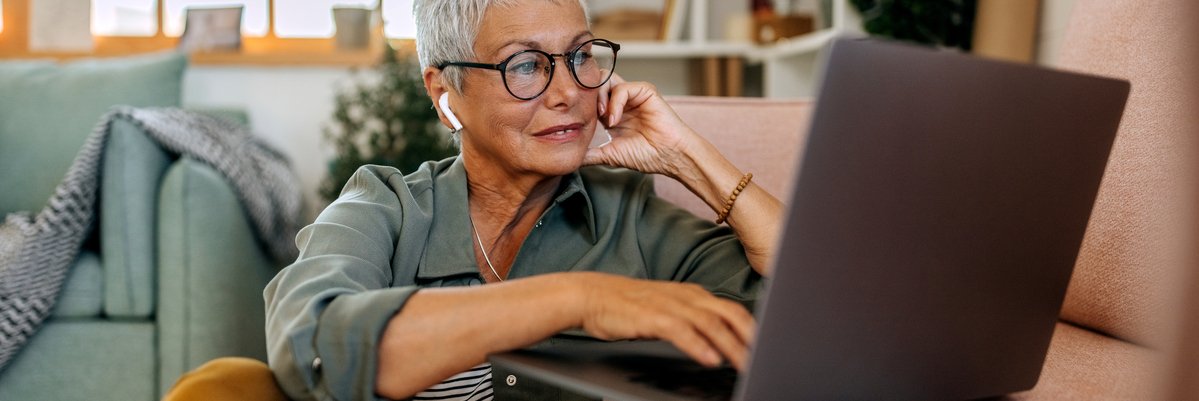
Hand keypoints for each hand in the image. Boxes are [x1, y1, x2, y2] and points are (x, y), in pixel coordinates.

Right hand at [571, 272, 756, 370]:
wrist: (592, 295)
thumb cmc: (628, 305)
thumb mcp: (668, 308)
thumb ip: (693, 320)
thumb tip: (717, 340)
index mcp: (693, 294)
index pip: (733, 310)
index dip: (753, 329)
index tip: (766, 348)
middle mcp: (687, 297)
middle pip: (730, 314)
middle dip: (751, 338)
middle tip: (765, 358)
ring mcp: (671, 305)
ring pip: (711, 324)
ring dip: (732, 346)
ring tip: (746, 365)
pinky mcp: (653, 317)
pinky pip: (682, 332)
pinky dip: (699, 346)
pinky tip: (710, 360)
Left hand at [585, 73, 703, 178]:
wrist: (668, 156)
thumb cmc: (646, 156)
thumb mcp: (610, 155)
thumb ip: (591, 155)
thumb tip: (572, 161)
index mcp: (611, 114)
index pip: (588, 98)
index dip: (580, 105)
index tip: (575, 121)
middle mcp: (621, 101)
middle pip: (595, 84)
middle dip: (587, 97)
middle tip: (588, 116)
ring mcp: (633, 95)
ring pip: (606, 80)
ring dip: (600, 97)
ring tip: (603, 117)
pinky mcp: (645, 91)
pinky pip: (623, 87)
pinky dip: (615, 102)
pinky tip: (615, 119)